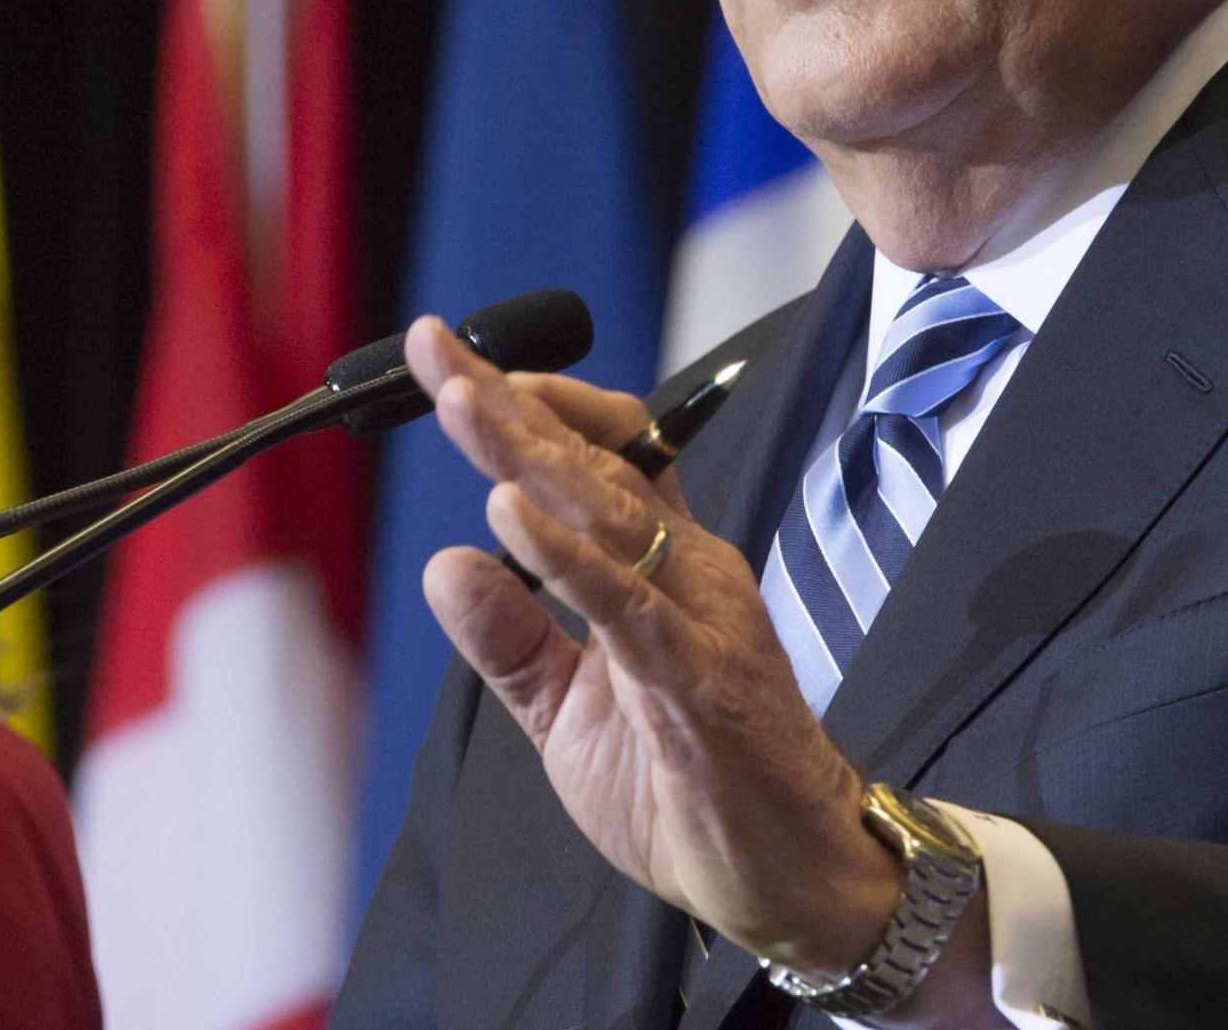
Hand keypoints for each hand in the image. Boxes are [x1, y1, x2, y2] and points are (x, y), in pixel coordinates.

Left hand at [407, 316, 901, 973]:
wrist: (793, 879)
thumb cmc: (688, 787)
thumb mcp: (567, 711)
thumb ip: (509, 639)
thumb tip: (443, 563)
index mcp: (661, 566)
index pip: (593, 456)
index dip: (525, 402)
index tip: (447, 362)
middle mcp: (687, 570)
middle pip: (591, 461)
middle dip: (507, 400)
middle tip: (433, 348)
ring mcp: (700, 619)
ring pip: (607, 512)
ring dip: (527, 452)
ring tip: (458, 399)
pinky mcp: (701, 682)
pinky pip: (625, 606)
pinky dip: (564, 556)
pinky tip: (507, 514)